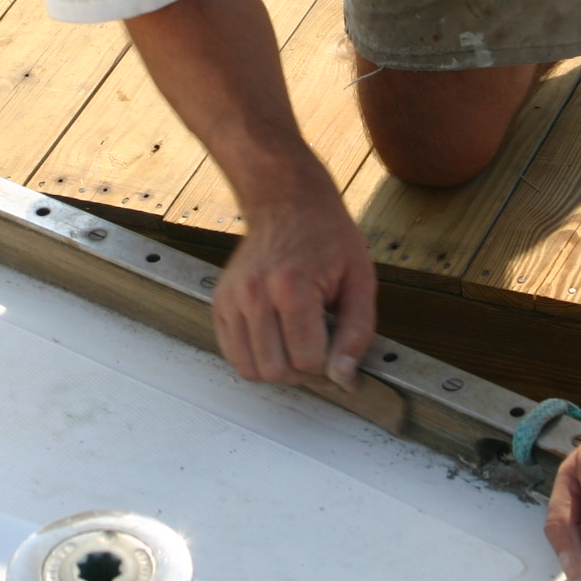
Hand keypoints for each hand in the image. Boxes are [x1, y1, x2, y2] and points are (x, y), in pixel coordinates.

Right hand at [212, 196, 376, 389]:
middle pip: (276, 371)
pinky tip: (275, 341)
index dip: (329, 363)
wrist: (288, 204)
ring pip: (251, 369)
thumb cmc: (327, 238)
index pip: (308, 361)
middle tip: (317, 349)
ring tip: (295, 347)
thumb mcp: (360, 280)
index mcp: (292, 287)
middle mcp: (254, 293)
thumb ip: (357, 332)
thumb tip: (343, 376)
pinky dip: (254, 358)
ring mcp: (232, 298)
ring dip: (277, 368)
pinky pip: (232, 354)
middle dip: (303, 371)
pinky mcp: (220, 302)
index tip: (336, 346)